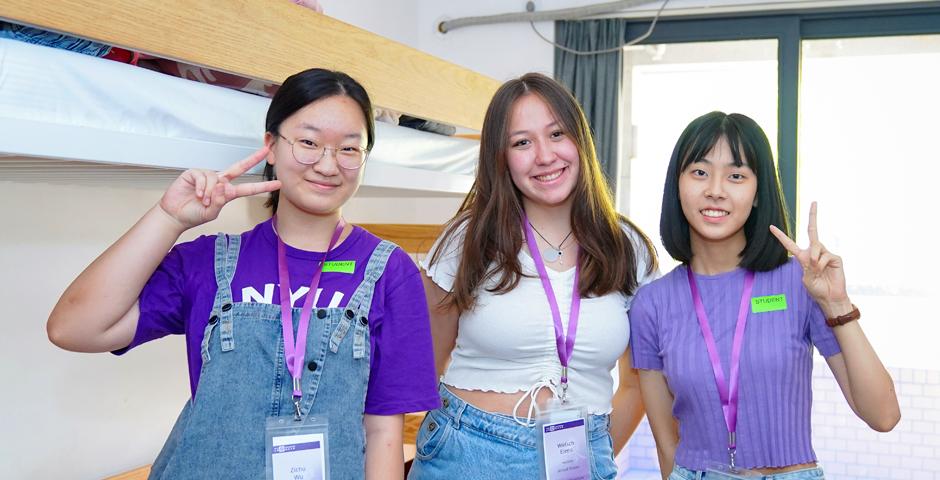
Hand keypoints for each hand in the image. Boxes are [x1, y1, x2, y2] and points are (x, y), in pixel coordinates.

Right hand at [158, 147, 280, 229]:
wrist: (174, 215)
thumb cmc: (194, 214)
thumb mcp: (211, 212)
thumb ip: (220, 201)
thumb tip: (225, 185)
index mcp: (227, 193)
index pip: (247, 188)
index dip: (262, 186)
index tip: (278, 183)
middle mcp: (219, 181)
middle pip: (238, 168)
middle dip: (252, 159)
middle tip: (266, 150)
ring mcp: (207, 176)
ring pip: (216, 179)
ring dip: (210, 192)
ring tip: (202, 201)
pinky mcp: (194, 173)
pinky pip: (203, 176)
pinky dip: (202, 187)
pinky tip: (197, 194)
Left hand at [769, 202, 850, 314]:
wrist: (830, 297)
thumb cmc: (816, 289)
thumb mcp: (805, 278)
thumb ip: (808, 265)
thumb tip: (816, 255)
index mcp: (802, 257)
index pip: (789, 244)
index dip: (780, 236)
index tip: (771, 226)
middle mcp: (814, 252)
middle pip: (812, 231)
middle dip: (813, 216)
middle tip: (814, 201)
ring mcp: (825, 253)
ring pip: (817, 247)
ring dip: (815, 260)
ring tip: (818, 271)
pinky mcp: (835, 257)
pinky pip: (825, 256)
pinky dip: (822, 264)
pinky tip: (825, 270)